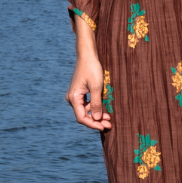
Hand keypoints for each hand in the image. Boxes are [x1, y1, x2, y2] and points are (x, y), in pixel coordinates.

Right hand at [65, 16, 110, 130]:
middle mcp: (72, 98)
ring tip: (109, 117)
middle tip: (109, 125)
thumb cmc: (92, 69)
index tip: (103, 127)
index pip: (81, 117)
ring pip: (86, 111)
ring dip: (97, 115)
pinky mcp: (80, 93)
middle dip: (96, 121)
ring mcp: (75, 96)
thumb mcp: (96, 87)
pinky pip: (87, 105)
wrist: (88, 56)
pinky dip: (95, 108)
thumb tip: (96, 119)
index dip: (92, 124)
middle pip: (84, 115)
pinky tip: (104, 110)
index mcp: (73, 98)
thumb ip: (96, 104)